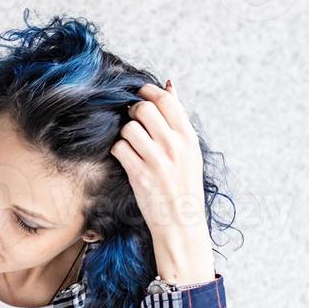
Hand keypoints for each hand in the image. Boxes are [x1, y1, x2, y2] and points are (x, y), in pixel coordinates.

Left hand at [109, 78, 214, 285]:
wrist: (181, 223)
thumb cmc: (184, 185)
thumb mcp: (190, 150)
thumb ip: (178, 118)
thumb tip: (170, 85)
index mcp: (188, 137)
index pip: (166, 100)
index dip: (148, 92)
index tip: (140, 96)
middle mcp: (174, 146)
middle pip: (143, 109)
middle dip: (132, 112)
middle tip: (132, 122)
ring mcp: (157, 160)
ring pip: (128, 128)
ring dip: (125, 134)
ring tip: (131, 145)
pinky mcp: (140, 174)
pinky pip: (119, 148)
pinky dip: (118, 151)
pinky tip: (126, 159)